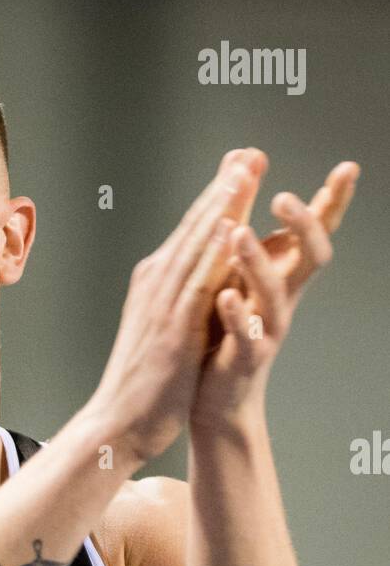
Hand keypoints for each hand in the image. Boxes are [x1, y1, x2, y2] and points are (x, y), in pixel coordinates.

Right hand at [91, 149, 261, 466]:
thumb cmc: (143, 386)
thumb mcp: (164, 331)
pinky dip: (214, 252)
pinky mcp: (172, 329)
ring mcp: (162, 305)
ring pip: (197, 245)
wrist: (117, 424)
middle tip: (251, 153)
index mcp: (154, 284)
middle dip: (225, 187)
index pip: (191, 231)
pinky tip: (230, 228)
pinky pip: (197, 283)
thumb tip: (207, 280)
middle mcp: (154, 284)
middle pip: (195, 226)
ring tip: (246, 172)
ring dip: (222, 206)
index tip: (241, 165)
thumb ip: (183, 300)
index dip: (218, 195)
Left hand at [191, 159, 360, 425]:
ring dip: (257, 262)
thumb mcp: (235, 273)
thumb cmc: (224, 330)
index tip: (349, 167)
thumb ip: (244, 229)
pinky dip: (238, 315)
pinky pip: (248, 336)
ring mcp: (267, 330)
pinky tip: (227, 295)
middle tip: (282, 196)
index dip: (333, 202)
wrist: (217, 399)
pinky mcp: (246, 359)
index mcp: (281, 276)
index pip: (313, 232)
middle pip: (310, 257)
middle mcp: (283, 299)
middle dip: (303, 225)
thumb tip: (240, 166)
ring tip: (239, 234)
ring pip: (274, 294)